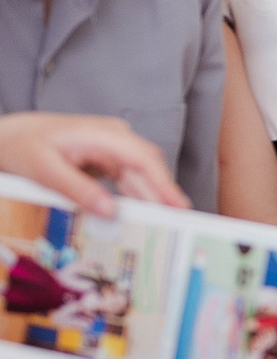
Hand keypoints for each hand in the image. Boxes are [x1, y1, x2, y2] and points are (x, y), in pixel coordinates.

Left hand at [0, 114, 186, 214]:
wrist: (11, 135)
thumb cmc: (24, 146)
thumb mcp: (45, 170)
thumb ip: (77, 190)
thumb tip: (109, 212)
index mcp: (104, 134)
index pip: (144, 159)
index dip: (164, 183)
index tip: (178, 205)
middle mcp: (115, 138)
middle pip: (146, 170)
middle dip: (163, 195)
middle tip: (177, 223)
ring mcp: (113, 148)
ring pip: (139, 177)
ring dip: (149, 199)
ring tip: (162, 224)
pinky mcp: (107, 160)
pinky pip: (127, 181)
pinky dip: (133, 198)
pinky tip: (139, 214)